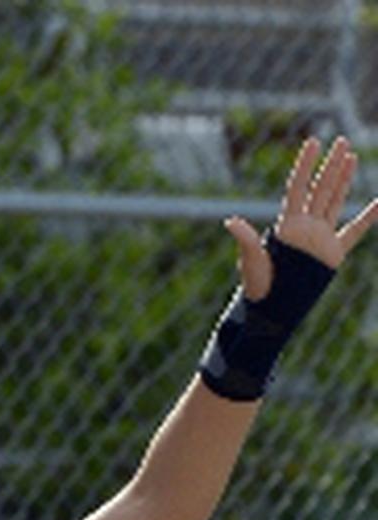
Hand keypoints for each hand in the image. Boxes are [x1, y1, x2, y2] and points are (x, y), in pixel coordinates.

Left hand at [230, 136, 377, 293]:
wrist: (272, 307)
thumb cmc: (256, 285)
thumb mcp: (252, 261)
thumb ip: (246, 240)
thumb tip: (229, 221)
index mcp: (287, 223)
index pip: (298, 186)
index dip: (305, 164)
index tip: (313, 142)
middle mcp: (305, 225)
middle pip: (321, 187)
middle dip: (331, 164)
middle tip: (342, 140)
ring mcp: (321, 236)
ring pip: (336, 200)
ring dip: (344, 179)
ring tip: (351, 156)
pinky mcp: (334, 252)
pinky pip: (356, 230)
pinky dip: (369, 216)